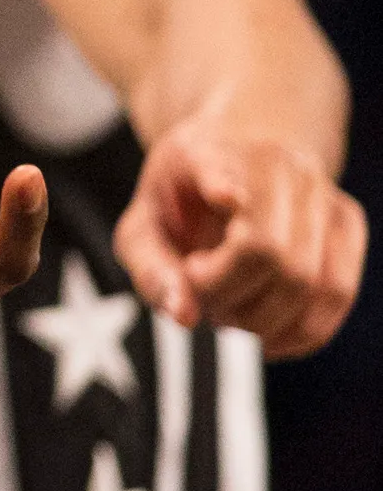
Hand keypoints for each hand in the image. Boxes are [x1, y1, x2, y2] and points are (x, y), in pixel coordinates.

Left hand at [114, 108, 365, 357]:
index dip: (222, 185)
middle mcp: (273, 163)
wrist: (237, 152)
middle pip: (267, 253)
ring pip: (308, 279)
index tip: (227, 197)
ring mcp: (318, 188)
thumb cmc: (182, 199)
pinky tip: (269, 338)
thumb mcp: (143, 226)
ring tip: (230, 312)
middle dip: (228, 297)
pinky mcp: (347, 220)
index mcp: (206, 153)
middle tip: (203, 298)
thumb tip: (184, 316)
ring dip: (264, 320)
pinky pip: (338, 292)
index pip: (217, 170)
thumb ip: (151, 270)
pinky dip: (303, 330)